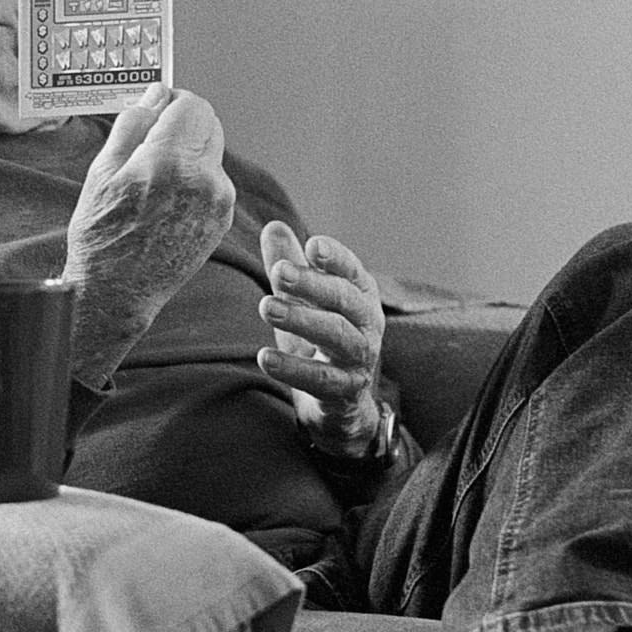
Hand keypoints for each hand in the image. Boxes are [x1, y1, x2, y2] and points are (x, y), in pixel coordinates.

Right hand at [63, 85, 234, 384]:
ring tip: (155, 179)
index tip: (155, 108)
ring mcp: (218, 202)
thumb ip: (134, 123)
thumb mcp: (103, 171)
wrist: (117, 293)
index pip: (191, 104)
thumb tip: (157, 94)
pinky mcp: (222, 220)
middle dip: (182, 123)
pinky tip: (167, 201)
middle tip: (152, 142)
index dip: (171, 100)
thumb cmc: (102, 235)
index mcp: (170, 161)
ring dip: (189, 151)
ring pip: (212, 151)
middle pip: (208, 123)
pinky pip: (214, 180)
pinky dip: (195, 179)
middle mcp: (203, 179)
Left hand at [255, 220, 385, 456]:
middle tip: (278, 273)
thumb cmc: (320, 341)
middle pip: (344, 299)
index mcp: (360, 295)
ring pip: (336, 335)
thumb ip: (290, 267)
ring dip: (301, 320)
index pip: (352, 271)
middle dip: (312, 284)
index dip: (335, 257)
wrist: (339, 405)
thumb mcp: (303, 303)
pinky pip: (321, 379)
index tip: (312, 245)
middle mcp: (367, 323)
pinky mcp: (345, 391)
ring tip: (266, 307)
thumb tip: (273, 227)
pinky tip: (265, 358)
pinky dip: (293, 369)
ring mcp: (359, 359)